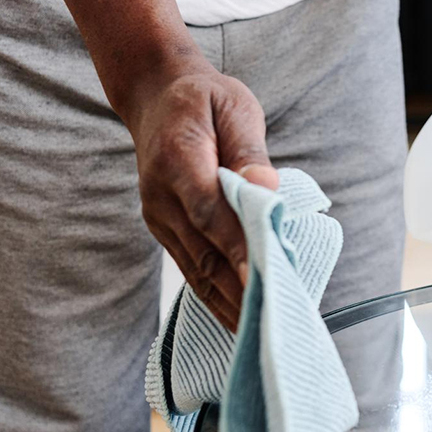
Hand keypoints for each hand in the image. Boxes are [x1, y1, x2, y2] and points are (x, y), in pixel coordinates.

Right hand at [125, 64, 278, 331]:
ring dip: (230, 304)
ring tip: (261, 334)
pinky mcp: (166, 231)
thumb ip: (250, 150)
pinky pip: (193, 269)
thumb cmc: (205, 100)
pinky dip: (217, 297)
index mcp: (179, 158)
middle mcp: (161, 195)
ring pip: (197, 269)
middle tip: (275, 320)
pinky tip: (241, 320)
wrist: (155, 97)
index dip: (237, 247)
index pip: (211, 210)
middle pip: (204, 250)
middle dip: (240, 290)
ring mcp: (159, 217)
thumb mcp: (234, 107)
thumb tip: (266, 189)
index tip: (264, 276)